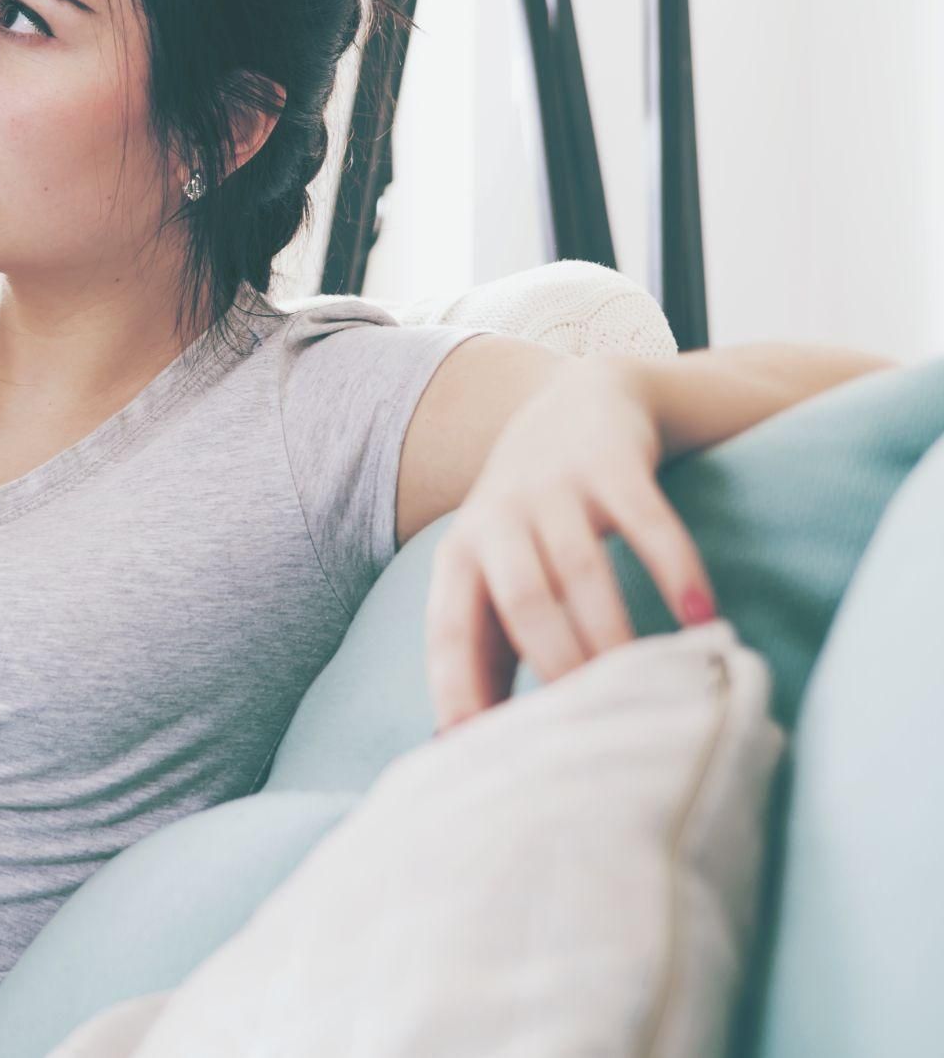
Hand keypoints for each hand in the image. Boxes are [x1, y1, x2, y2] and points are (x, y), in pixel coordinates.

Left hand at [426, 359, 719, 734]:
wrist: (574, 405)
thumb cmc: (528, 524)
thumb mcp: (492, 576)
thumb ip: (486, 649)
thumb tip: (468, 743)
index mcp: (459, 557)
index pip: (449, 630)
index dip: (460, 686)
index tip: (478, 746)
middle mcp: (496, 519)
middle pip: (523, 602)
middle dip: (559, 664)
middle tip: (597, 720)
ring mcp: (555, 488)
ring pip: (580, 568)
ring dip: (615, 630)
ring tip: (651, 681)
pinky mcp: (612, 463)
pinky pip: (647, 519)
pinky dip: (675, 569)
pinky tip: (702, 616)